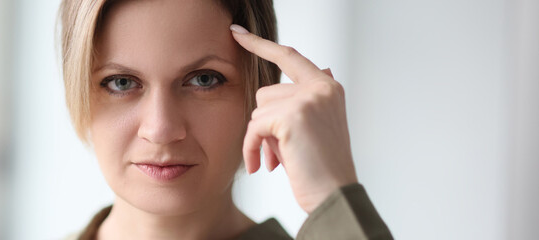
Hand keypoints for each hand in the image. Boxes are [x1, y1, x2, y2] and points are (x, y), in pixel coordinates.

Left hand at [231, 24, 357, 213]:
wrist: (333, 195)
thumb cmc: (321, 167)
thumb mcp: (315, 127)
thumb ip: (303, 100)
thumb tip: (309, 74)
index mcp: (328, 86)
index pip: (289, 56)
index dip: (260, 45)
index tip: (237, 33)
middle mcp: (321, 87)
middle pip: (265, 92)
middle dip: (264, 123)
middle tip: (277, 152)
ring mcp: (307, 99)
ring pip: (257, 110)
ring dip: (259, 138)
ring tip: (277, 160)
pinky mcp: (293, 116)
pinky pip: (254, 127)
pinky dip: (252, 148)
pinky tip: (261, 166)